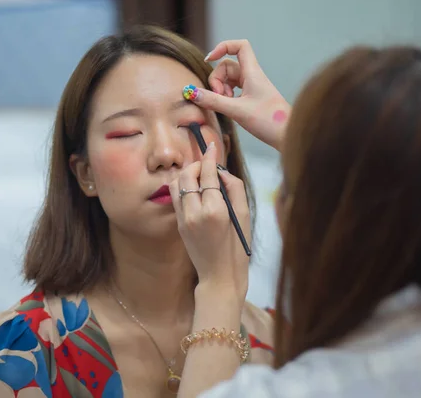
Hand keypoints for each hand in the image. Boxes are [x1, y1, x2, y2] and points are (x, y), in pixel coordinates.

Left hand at [169, 142, 249, 297]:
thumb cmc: (238, 247)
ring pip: (177, 184)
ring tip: (200, 176)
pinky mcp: (177, 224)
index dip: (210, 157)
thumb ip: (235, 188)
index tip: (212, 145)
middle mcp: (194, 212)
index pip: (209, 175)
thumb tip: (222, 172)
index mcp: (215, 210)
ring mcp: (183, 219)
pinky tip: (194, 189)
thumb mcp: (244, 215)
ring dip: (187, 174)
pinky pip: (176, 197)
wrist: (219, 275)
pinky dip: (183, 187)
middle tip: (207, 164)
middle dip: (196, 164)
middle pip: (188, 175)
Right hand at [189, 39, 290, 150]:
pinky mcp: (251, 98)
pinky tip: (229, 108)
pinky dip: (226, 97)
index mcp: (252, 73)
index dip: (223, 47)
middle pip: (227, 66)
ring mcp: (251, 87)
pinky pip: (232, 90)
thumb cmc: (269, 121)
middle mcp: (252, 76)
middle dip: (217, 80)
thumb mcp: (237, 111)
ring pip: (228, 79)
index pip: (240, 46)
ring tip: (226, 105)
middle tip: (220, 97)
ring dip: (220, 90)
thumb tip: (192, 93)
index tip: (209, 60)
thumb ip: (213, 101)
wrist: (287, 136)